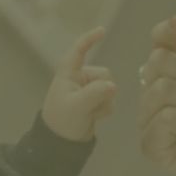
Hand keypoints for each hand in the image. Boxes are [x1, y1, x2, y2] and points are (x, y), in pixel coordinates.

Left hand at [41, 27, 117, 141]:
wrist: (62, 144)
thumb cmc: (62, 121)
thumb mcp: (77, 107)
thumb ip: (95, 94)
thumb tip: (113, 86)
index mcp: (69, 73)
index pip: (79, 50)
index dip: (90, 39)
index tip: (102, 31)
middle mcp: (80, 78)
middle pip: (105, 74)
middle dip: (102, 91)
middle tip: (89, 106)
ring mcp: (89, 90)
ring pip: (110, 88)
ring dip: (103, 102)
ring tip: (89, 114)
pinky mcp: (96, 101)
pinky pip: (110, 99)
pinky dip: (105, 109)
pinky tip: (94, 117)